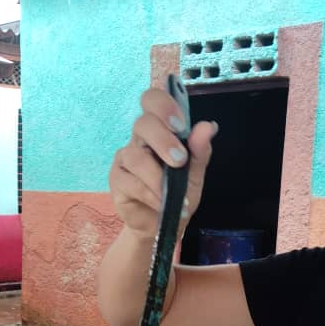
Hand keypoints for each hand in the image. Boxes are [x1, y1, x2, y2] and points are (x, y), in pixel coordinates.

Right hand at [108, 87, 217, 237]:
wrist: (164, 225)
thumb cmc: (179, 193)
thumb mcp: (196, 173)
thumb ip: (200, 150)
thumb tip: (208, 127)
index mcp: (160, 129)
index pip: (152, 100)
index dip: (163, 106)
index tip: (180, 124)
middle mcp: (140, 139)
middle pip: (142, 123)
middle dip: (162, 140)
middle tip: (180, 161)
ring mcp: (125, 158)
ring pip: (136, 156)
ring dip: (157, 177)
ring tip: (173, 195)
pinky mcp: (117, 180)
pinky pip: (131, 182)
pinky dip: (150, 194)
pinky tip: (162, 204)